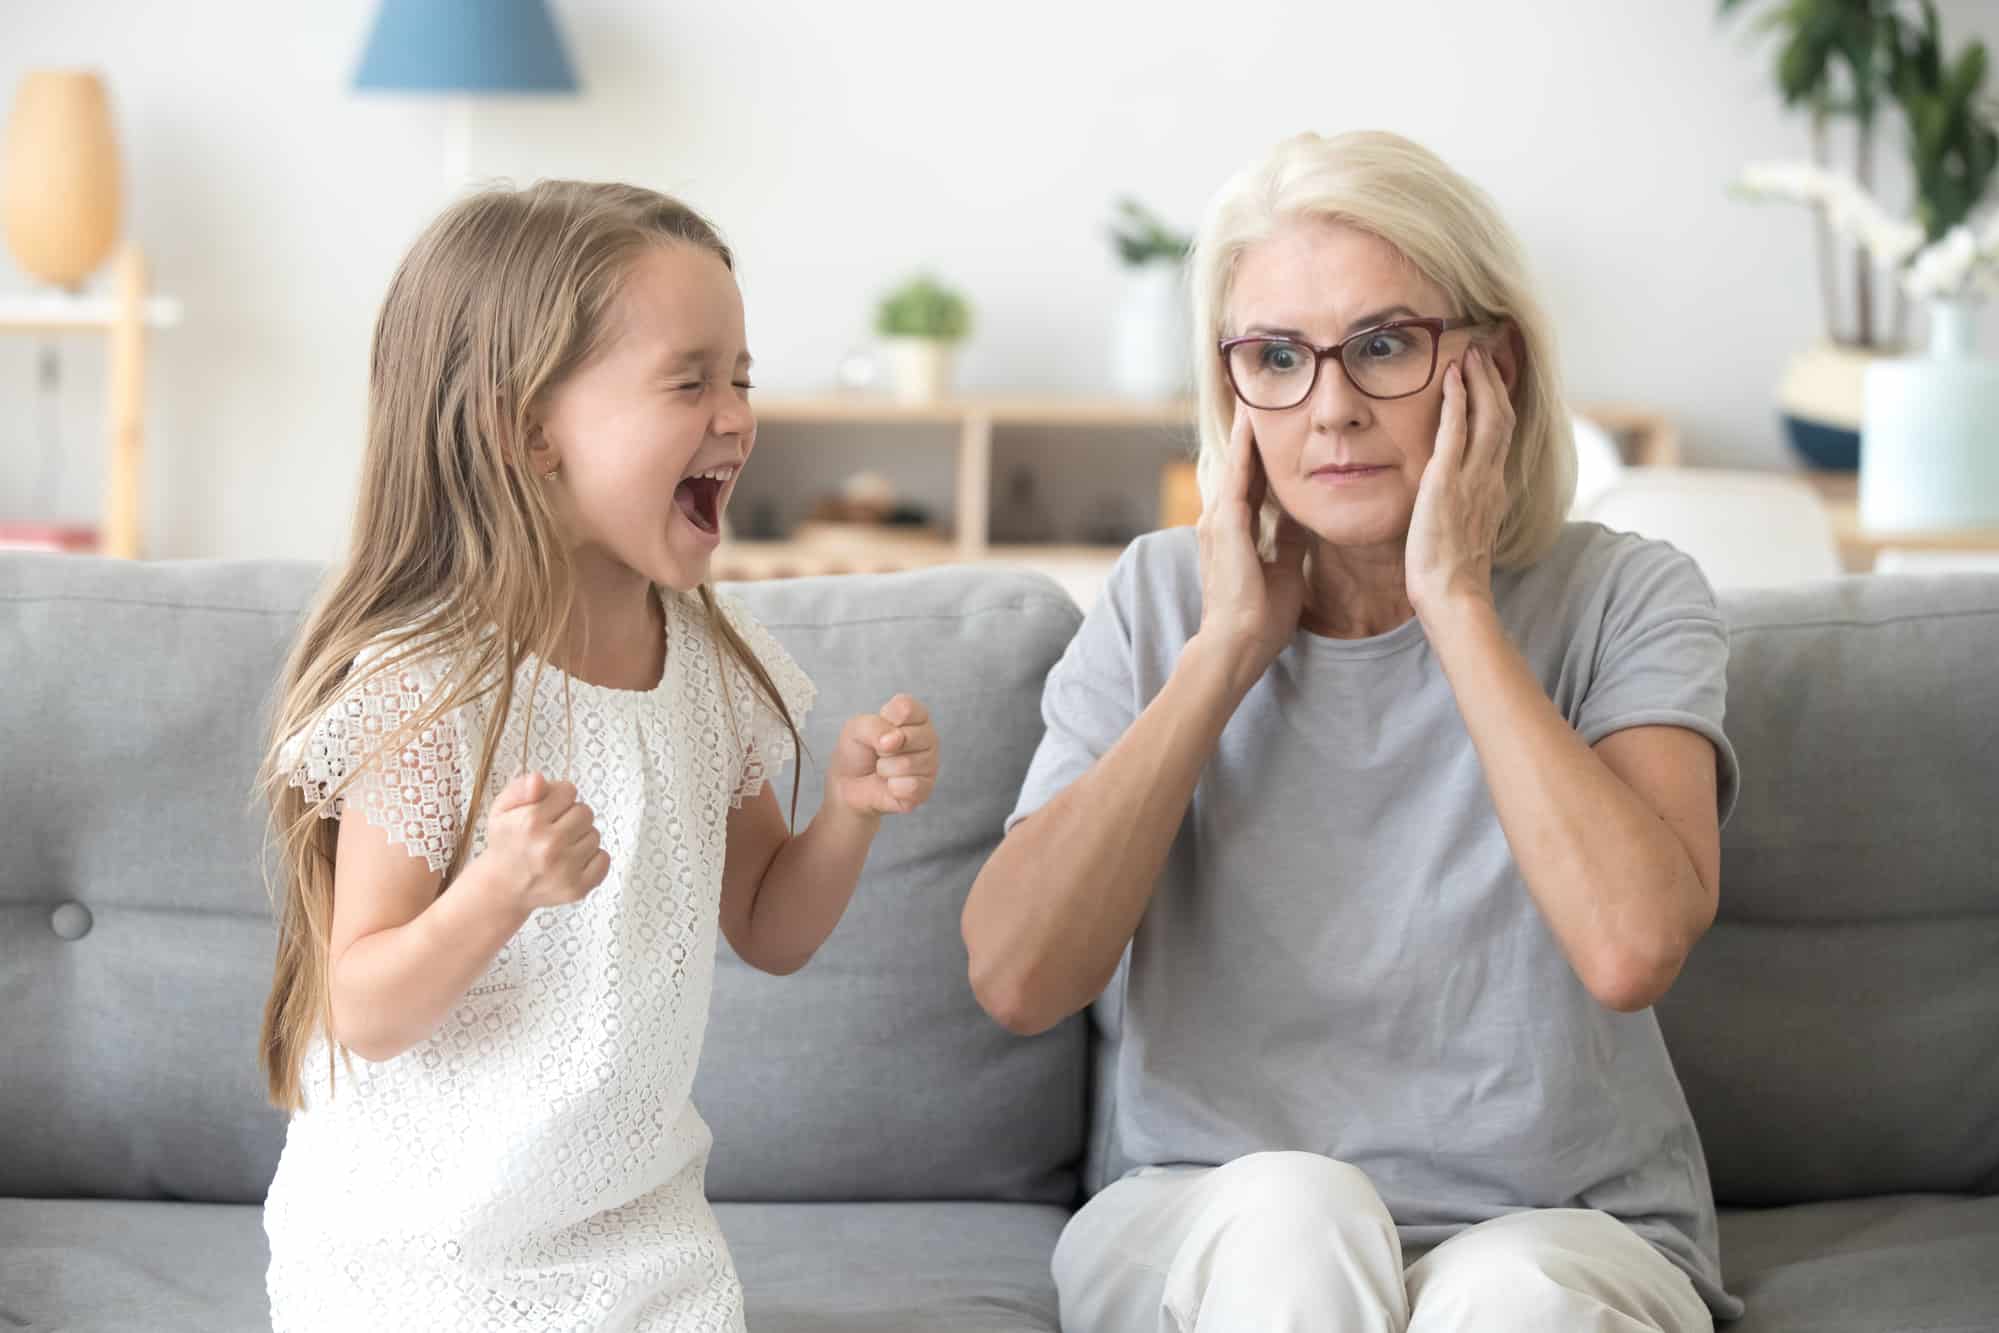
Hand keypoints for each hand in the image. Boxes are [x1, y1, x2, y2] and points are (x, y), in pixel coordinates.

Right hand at [481, 772, 609, 910]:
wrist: (503, 887)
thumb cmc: (506, 843)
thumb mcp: (502, 809)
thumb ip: (520, 788)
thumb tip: (539, 779)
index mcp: (530, 822)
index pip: (568, 790)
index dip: (558, 798)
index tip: (547, 810)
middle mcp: (549, 845)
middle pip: (585, 812)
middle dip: (571, 817)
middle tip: (554, 829)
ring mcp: (565, 869)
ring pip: (595, 835)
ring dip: (580, 838)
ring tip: (559, 847)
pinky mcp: (577, 888)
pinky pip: (604, 859)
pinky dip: (592, 858)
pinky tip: (572, 861)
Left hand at [828, 694, 939, 816]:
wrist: (849, 784)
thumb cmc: (859, 750)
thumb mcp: (857, 728)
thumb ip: (875, 726)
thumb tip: (894, 740)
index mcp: (916, 716)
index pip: (908, 709)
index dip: (886, 719)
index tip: (878, 728)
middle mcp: (928, 738)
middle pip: (908, 737)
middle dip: (883, 747)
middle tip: (879, 752)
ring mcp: (930, 764)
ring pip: (907, 764)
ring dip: (885, 769)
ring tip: (883, 769)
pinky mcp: (926, 789)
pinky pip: (911, 786)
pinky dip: (892, 787)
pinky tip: (890, 785)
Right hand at [1194, 404, 1308, 688]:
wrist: (1235, 647)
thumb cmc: (1257, 619)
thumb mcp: (1285, 570)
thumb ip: (1288, 541)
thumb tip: (1300, 516)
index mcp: (1235, 531)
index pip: (1251, 481)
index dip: (1260, 453)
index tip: (1272, 424)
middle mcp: (1220, 520)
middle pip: (1238, 464)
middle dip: (1248, 431)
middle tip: (1255, 393)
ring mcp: (1219, 521)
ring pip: (1235, 463)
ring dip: (1244, 431)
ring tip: (1252, 396)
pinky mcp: (1226, 526)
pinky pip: (1238, 477)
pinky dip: (1246, 449)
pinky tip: (1253, 423)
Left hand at [1407, 343, 1512, 614]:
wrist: (1452, 594)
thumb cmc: (1452, 574)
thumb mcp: (1464, 532)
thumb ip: (1465, 508)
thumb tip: (1454, 500)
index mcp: (1494, 490)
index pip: (1502, 436)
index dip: (1500, 403)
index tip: (1493, 379)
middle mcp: (1491, 478)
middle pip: (1502, 416)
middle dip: (1495, 381)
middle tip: (1484, 352)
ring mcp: (1473, 478)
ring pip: (1488, 416)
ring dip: (1480, 380)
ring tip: (1470, 354)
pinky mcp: (1447, 481)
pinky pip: (1456, 431)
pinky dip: (1457, 400)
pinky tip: (1452, 378)